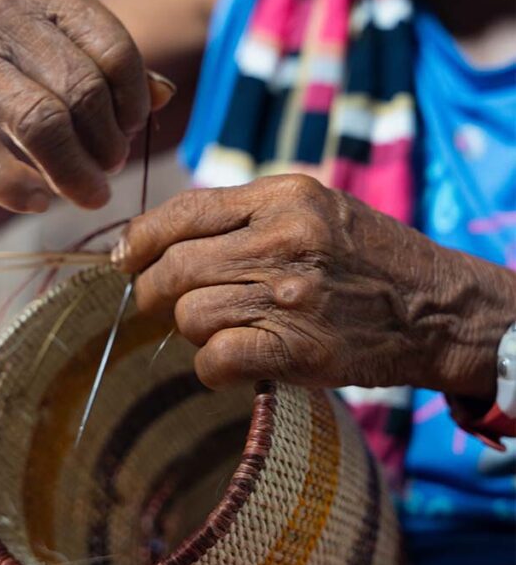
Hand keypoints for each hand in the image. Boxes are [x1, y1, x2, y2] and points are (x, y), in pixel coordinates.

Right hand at [0, 0, 173, 213]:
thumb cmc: (4, 47)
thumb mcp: (54, 35)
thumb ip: (107, 61)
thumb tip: (163, 95)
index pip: (113, 50)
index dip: (131, 102)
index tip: (130, 129)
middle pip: (81, 92)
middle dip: (106, 143)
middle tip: (109, 168)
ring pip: (40, 124)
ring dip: (74, 171)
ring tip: (88, 192)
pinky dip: (15, 187)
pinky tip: (37, 203)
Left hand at [113, 174, 515, 401]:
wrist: (438, 308)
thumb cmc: (369, 257)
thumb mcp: (316, 208)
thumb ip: (247, 214)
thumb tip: (164, 238)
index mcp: (285, 197)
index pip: (186, 210)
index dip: (141, 237)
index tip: (125, 257)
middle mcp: (286, 240)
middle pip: (177, 267)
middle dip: (150, 290)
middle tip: (152, 303)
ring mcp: (293, 296)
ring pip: (190, 314)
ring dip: (190, 329)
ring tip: (219, 328)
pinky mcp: (301, 350)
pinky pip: (216, 359)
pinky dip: (209, 367)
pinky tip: (228, 363)